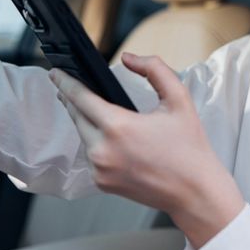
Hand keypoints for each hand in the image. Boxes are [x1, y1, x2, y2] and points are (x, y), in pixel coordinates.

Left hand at [51, 52, 245, 248]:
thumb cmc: (189, 147)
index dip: (65, 82)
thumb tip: (128, 58)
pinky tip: (105, 135)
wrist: (195, 192)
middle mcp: (102, 150)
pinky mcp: (101, 183)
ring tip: (91, 107)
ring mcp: (99, 169)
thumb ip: (154, 69)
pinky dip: (94, 143)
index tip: (55, 72)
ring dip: (85, 121)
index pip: (80, 98)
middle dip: (73, 99)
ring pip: (82, 135)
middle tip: (70, 85)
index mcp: (118, 126)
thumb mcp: (178, 98)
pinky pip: (90, 155)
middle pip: (77, 116)